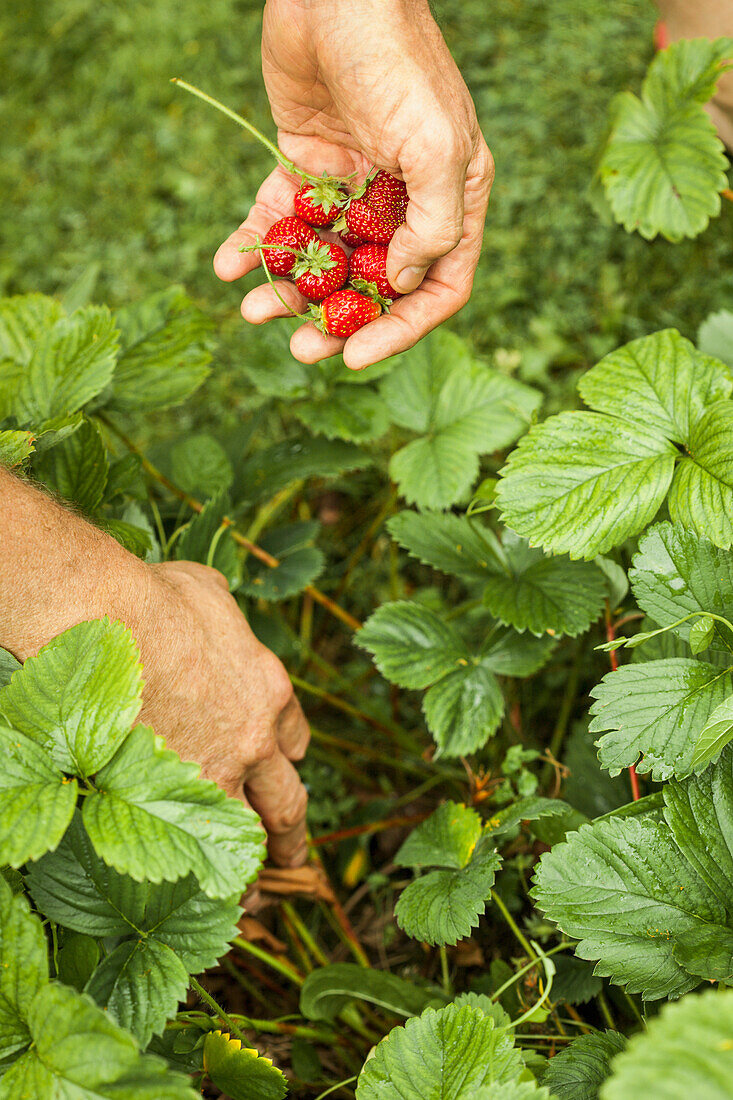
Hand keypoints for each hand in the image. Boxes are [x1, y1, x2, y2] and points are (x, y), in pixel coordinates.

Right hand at [133, 560, 310, 867]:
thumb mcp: (207, 591)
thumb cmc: (154, 597)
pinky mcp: (175, 798)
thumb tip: (212, 606)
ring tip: (255, 895)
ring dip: (254, 867)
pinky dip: (207, 876)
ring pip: (249, 836)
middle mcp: (254, 740)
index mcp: (267, 689)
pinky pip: (200, 850)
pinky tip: (206, 896)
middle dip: (290, 830)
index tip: (285, 767)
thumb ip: (222, 614)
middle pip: (287, 798)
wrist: (111, 623)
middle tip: (294, 853)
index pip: (290, 735)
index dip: (287, 754)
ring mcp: (217, 774)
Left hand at [214, 0, 492, 369]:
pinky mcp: (303, 167)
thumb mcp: (434, 146)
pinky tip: (227, 265)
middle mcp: (403, 202)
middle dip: (335, 322)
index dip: (400, 329)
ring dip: (287, 291)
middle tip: (299, 349)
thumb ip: (433, 223)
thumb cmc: (397, 62)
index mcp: (451, 199)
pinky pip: (279, 218)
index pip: (436, 286)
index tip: (355, 357)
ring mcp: (352, 187)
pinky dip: (253, 244)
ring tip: (251, 309)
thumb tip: (401, 284)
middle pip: (372, 285)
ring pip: (321, 260)